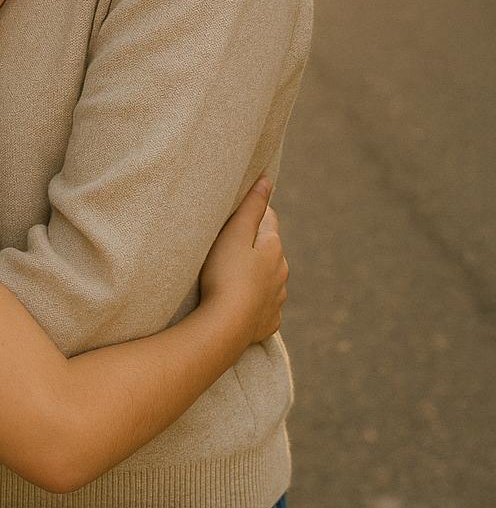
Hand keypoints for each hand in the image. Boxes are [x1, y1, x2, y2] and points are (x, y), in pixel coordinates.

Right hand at [199, 178, 288, 346]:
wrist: (225, 326)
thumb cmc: (225, 274)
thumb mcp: (234, 234)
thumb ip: (251, 207)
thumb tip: (267, 181)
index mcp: (274, 248)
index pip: (270, 220)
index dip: (255, 214)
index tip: (239, 214)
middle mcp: (282, 272)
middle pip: (271, 250)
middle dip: (256, 245)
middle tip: (230, 244)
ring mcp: (276, 299)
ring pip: (269, 278)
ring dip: (256, 273)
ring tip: (233, 274)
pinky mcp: (268, 322)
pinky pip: (264, 305)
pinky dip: (254, 300)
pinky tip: (240, 302)